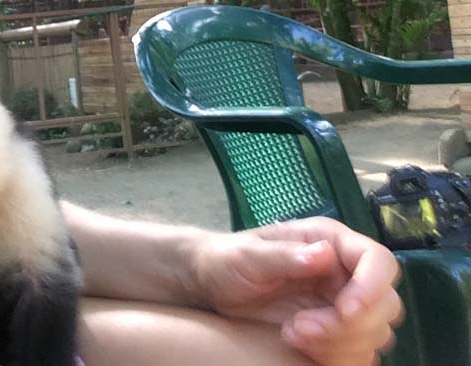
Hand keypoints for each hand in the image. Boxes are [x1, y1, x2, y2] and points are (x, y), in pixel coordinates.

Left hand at [190, 217, 401, 365]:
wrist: (212, 286)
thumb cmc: (227, 260)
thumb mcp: (246, 255)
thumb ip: (282, 255)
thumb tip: (325, 254)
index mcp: (330, 242)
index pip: (379, 262)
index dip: (372, 288)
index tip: (344, 311)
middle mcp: (344, 273)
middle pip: (385, 305)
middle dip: (348, 325)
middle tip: (298, 327)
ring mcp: (342, 304)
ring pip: (375, 334)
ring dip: (338, 343)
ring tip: (291, 333)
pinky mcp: (336, 334)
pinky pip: (358, 354)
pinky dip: (335, 357)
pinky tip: (299, 347)